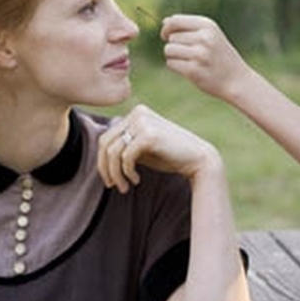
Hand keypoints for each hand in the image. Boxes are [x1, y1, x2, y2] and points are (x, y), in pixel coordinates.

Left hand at [97, 104, 220, 192]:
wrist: (198, 159)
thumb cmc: (170, 156)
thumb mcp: (142, 149)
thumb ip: (125, 146)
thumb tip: (101, 156)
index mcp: (136, 113)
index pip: (107, 137)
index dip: (103, 161)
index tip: (111, 180)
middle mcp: (138, 113)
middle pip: (105, 143)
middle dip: (105, 168)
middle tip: (113, 186)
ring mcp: (143, 121)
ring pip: (113, 151)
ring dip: (116, 174)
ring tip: (124, 187)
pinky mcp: (149, 134)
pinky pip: (125, 156)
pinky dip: (127, 172)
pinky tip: (136, 180)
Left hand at [160, 14, 250, 100]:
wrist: (237, 80)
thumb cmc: (220, 56)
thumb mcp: (211, 35)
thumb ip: (189, 26)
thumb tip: (164, 22)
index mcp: (208, 26)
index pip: (175, 21)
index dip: (167, 28)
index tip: (166, 36)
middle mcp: (204, 38)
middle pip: (171, 37)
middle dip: (175, 45)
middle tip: (190, 54)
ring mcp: (199, 54)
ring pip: (169, 50)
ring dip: (174, 56)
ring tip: (188, 61)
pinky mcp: (193, 70)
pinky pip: (171, 64)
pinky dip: (176, 67)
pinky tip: (189, 69)